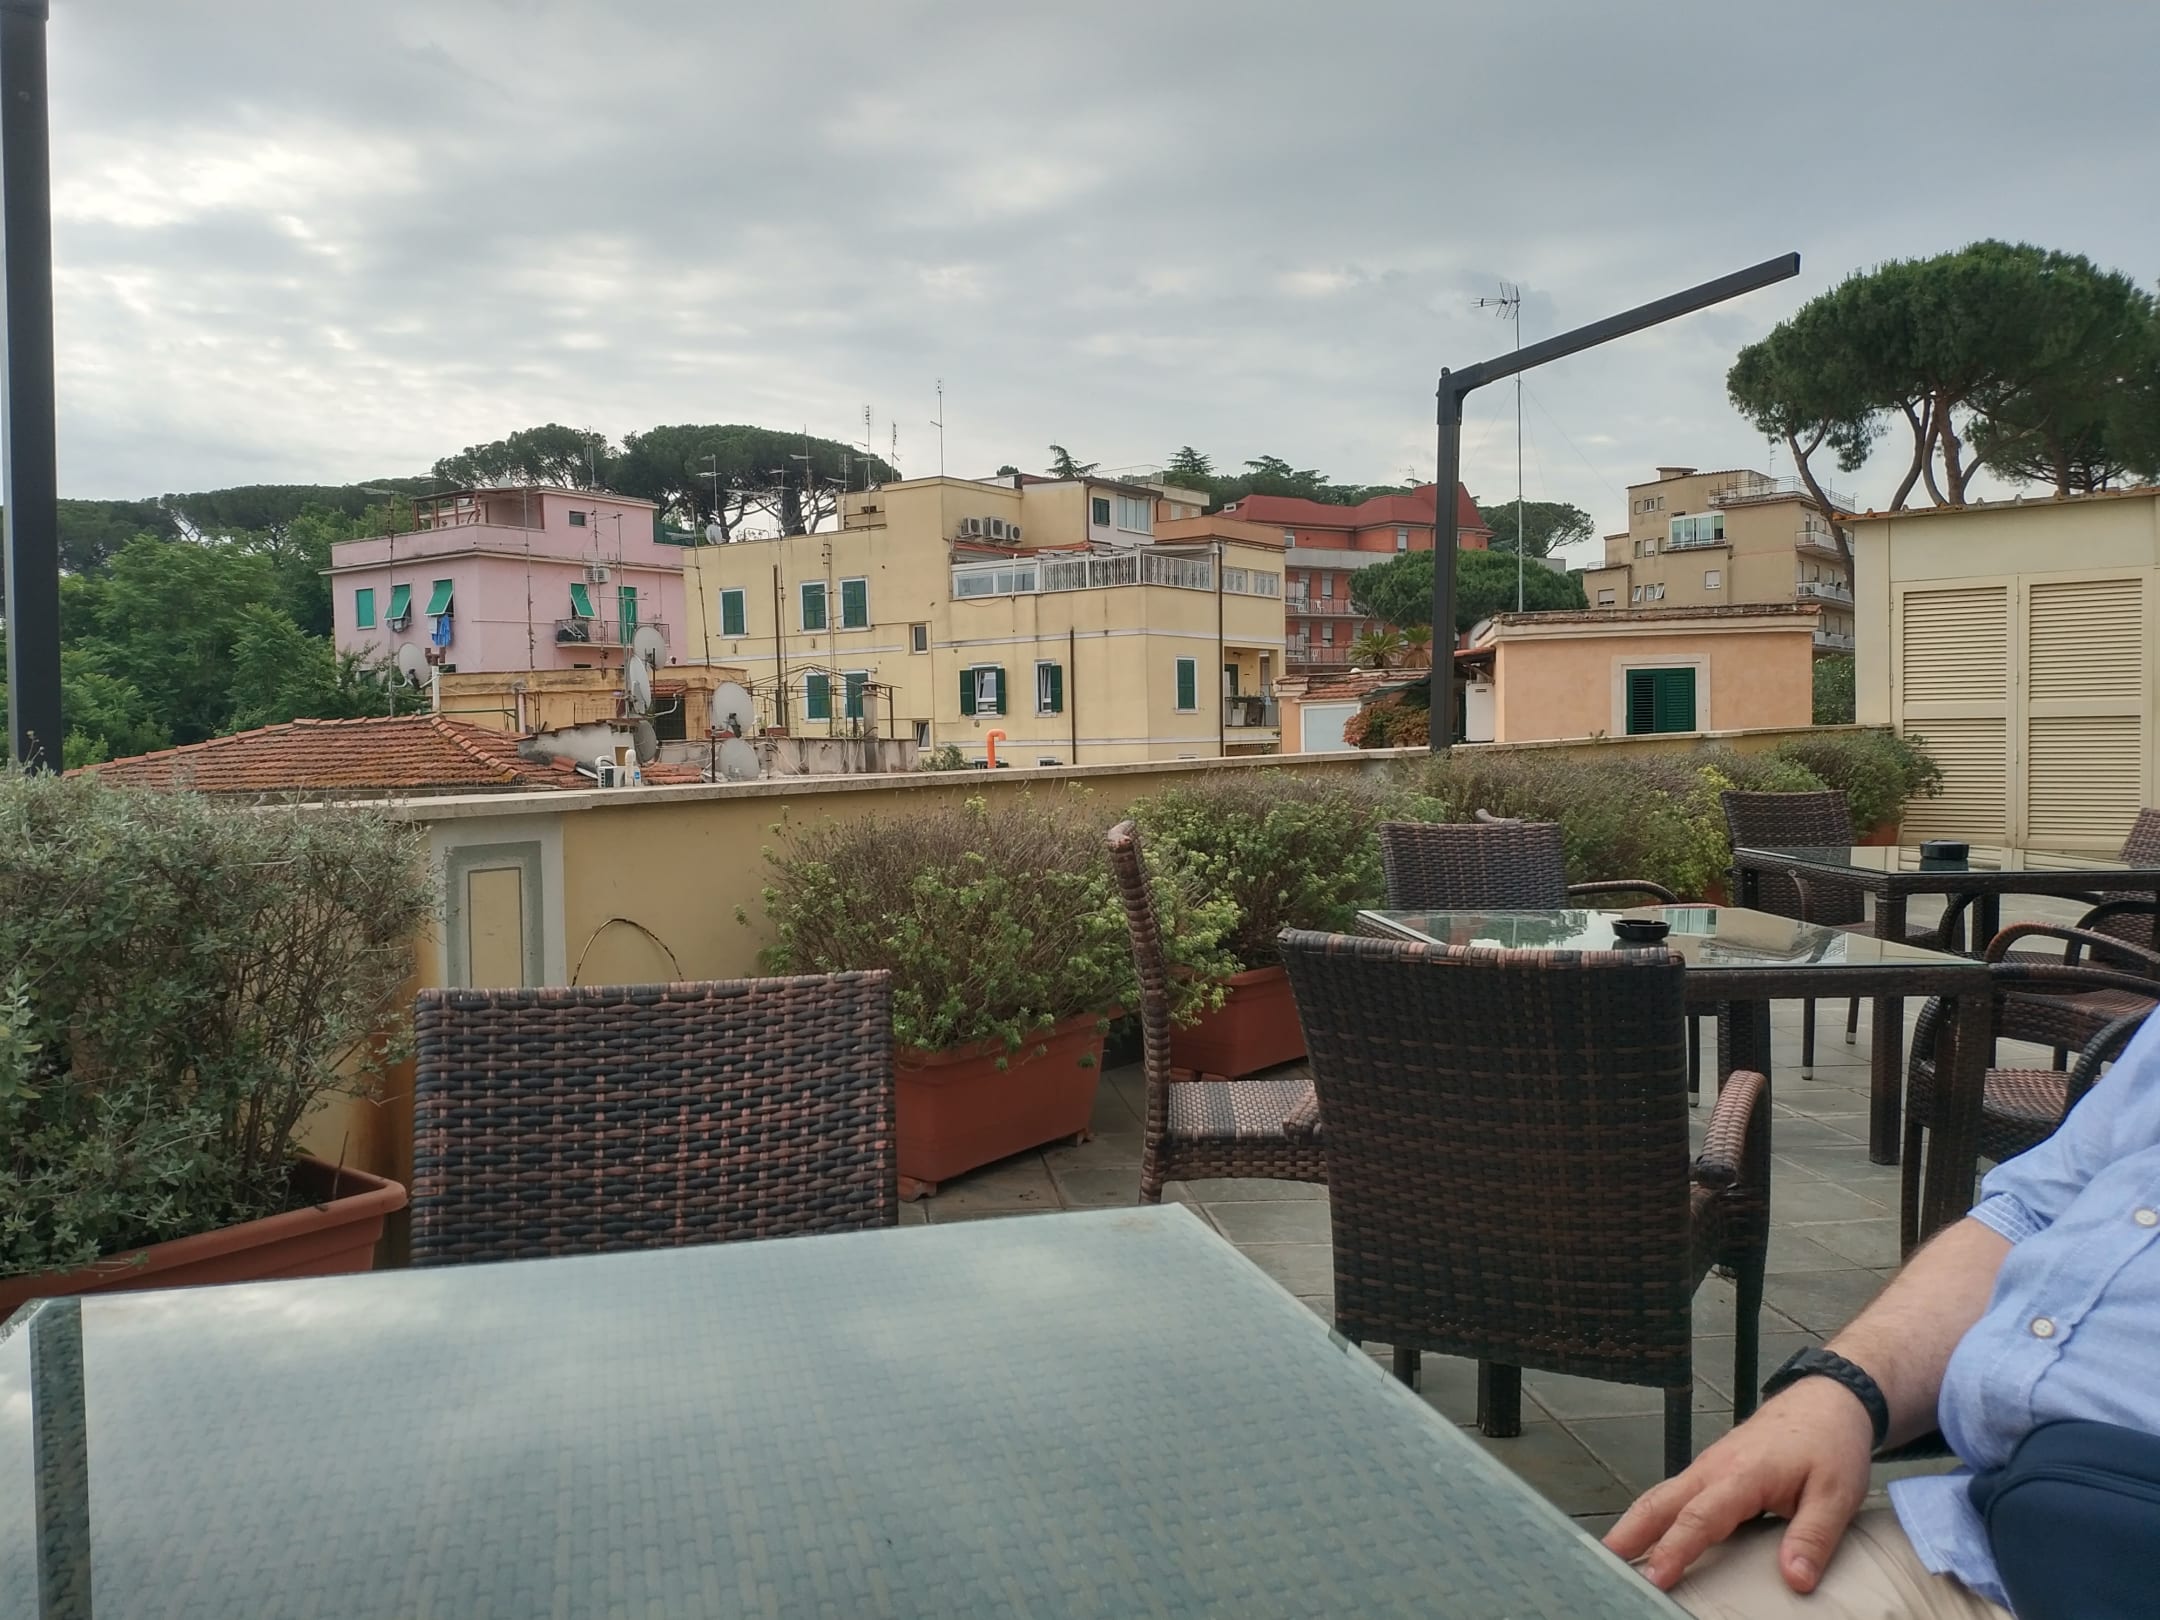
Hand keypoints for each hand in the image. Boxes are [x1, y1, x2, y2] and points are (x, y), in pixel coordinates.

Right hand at [1602, 1377, 1875, 1592]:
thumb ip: (1812, 1537)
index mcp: (1741, 1474)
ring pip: (1662, 1495)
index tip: (1654, 1577)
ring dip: (1635, 1523)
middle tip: (1605, 1561)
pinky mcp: (1713, 1468)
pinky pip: (1675, 1493)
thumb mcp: (1835, 1494)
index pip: (1699, 1518)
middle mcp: (1714, 1467)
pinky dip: (1654, 1515)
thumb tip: (1793, 1580)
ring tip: (1614, 1554)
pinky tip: (1651, 1535)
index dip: (1674, 1550)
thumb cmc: (1830, 1443)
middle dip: (1630, 1532)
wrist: (1827, 1400)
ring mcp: (1709, 1466)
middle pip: (1660, 1502)